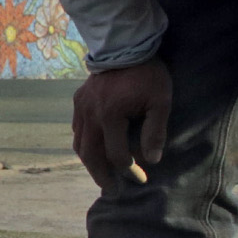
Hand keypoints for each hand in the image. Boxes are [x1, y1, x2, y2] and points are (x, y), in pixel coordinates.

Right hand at [72, 60, 170, 190]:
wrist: (125, 46)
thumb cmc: (147, 74)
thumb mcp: (160, 102)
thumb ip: (154, 132)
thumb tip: (151, 160)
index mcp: (110, 115)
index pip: (116, 154)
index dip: (129, 170)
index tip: (142, 178)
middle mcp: (90, 115)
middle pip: (90, 155)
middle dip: (102, 176)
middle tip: (113, 191)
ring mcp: (81, 108)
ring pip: (80, 144)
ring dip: (91, 163)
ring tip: (102, 175)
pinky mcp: (78, 101)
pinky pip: (77, 130)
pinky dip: (85, 144)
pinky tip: (96, 149)